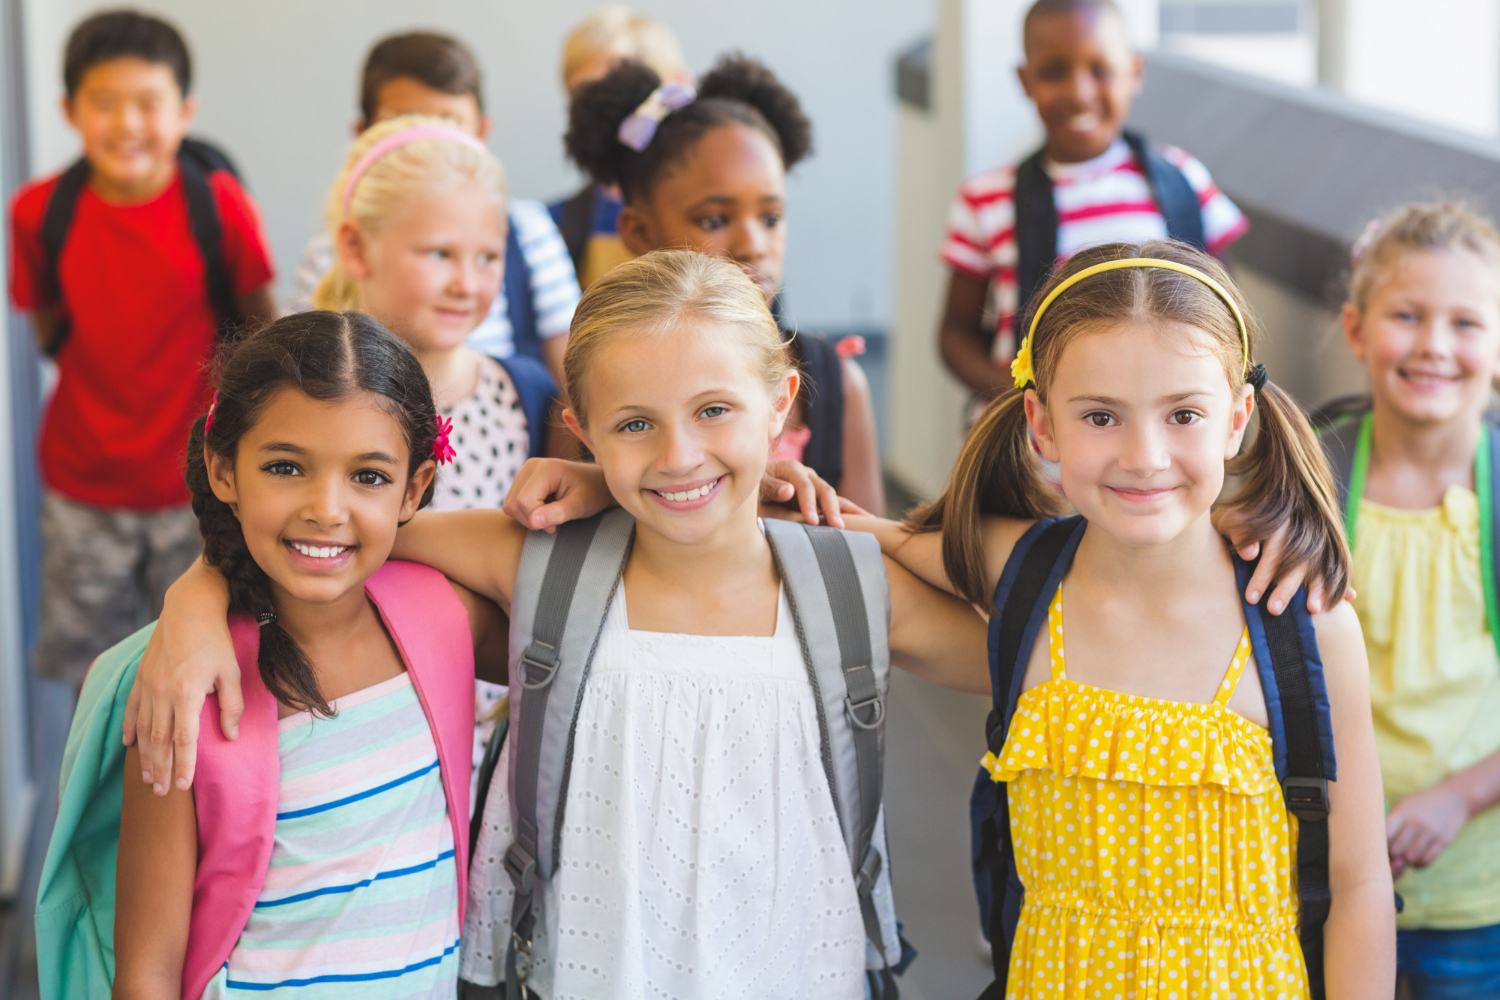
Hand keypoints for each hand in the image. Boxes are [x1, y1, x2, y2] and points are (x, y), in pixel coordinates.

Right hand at [122, 561, 238, 793]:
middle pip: (159, 740)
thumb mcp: (232, 672)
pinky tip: (130, 745)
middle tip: (162, 793)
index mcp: (187, 692)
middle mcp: (163, 691)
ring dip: (145, 756)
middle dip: (161, 768)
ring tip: (148, 778)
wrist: (189, 608)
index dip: (184, 764)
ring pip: (144, 729)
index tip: (183, 785)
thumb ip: (231, 706)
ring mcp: (148, 684)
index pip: (184, 739)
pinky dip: (131, 728)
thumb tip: (231, 736)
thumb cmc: (216, 640)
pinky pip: (133, 708)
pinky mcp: (141, 676)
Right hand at [502, 458, 613, 532]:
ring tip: (552, 515)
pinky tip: (546, 510)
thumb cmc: (593, 493)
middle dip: (532, 520)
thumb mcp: (579, 506)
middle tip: (555, 522)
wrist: (598, 482)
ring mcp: (525, 471)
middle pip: (513, 504)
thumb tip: (533, 522)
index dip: (537, 520)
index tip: (556, 525)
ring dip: (529, 517)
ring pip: (510, 505)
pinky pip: (513, 503)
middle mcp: (530, 466)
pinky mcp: (523, 479)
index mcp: (545, 468)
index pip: (523, 502)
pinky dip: (527, 512)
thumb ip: (557, 513)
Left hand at [760, 460, 862, 527]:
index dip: (809, 503)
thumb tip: (789, 491)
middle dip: (832, 509)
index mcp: (791, 469)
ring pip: (835, 496)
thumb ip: (771, 488)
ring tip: (863, 526)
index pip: (804, 486)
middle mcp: (807, 474)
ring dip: (846, 512)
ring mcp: (816, 485)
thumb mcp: (756, 488)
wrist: (753, 488)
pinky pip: (839, 503)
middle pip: (824, 490)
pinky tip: (869, 521)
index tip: (812, 521)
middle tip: (838, 527)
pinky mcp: (820, 497)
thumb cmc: (753, 490)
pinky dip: (852, 511)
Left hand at [1213, 509, 1355, 614]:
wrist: (1275, 497)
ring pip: (1321, 564)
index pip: (1272, 552)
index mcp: (1279, 521)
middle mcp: (1302, 529)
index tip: (1251, 598)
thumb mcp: (1230, 518)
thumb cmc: (1242, 517)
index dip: (1262, 576)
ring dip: (1319, 588)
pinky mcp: (1328, 546)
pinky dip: (1343, 582)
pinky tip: (1350, 597)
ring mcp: (1317, 537)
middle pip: (1297, 562)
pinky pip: (1339, 565)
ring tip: (1314, 610)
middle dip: (1285, 589)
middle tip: (1274, 611)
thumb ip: (1238, 533)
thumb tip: (1251, 554)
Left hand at [1387, 781, 1470, 872]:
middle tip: (1393, 855)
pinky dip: (1418, 864)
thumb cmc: (1422, 803)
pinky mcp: (1443, 842)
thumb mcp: (1404, 806)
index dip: (1379, 845)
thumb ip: (1391, 822)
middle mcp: (1415, 823)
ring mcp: (1430, 833)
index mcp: (1401, 812)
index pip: (1383, 835)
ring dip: (1406, 862)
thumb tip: (1376, 844)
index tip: (1379, 846)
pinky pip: (1426, 861)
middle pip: (1395, 850)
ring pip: (1410, 858)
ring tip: (1404, 857)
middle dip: (1392, 855)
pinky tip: (1416, 859)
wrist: (1455, 798)